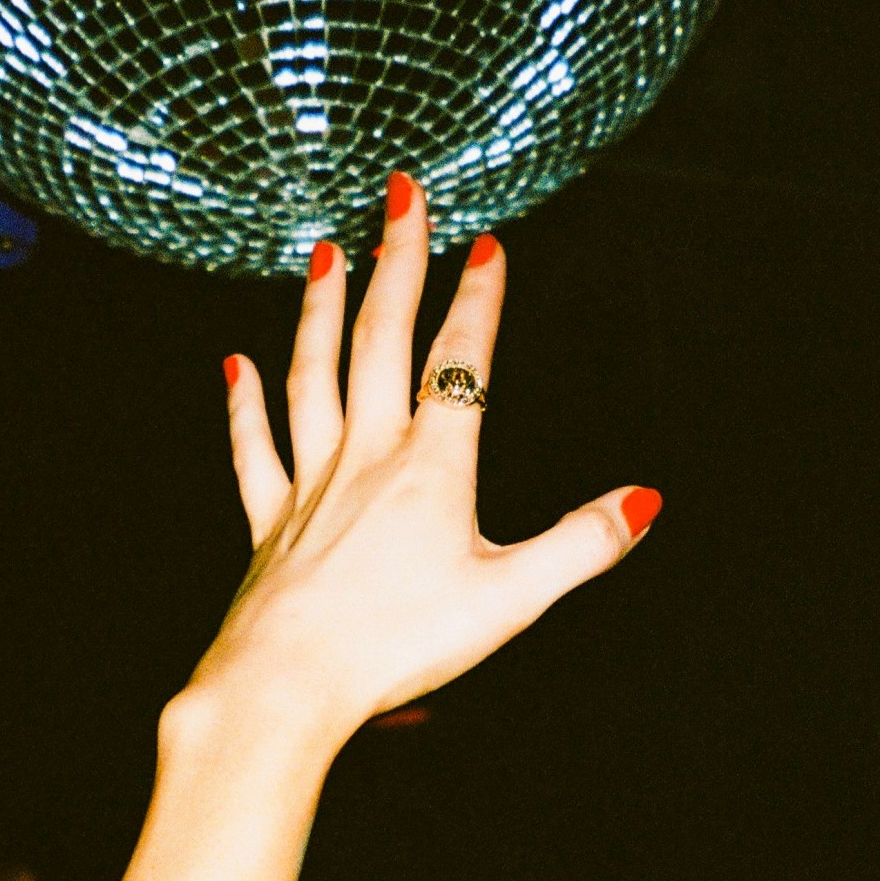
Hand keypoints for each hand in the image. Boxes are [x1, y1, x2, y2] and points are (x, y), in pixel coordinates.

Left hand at [183, 173, 661, 756]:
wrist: (288, 683)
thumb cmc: (398, 645)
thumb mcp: (511, 599)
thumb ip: (580, 545)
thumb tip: (644, 499)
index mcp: (432, 468)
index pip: (462, 363)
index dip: (478, 300)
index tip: (487, 243)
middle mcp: (367, 458)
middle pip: (381, 340)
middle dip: (398, 262)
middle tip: (402, 196)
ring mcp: (311, 486)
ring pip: (313, 376)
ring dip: (322, 309)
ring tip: (328, 252)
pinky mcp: (270, 525)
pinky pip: (255, 449)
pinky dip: (245, 403)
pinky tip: (235, 364)